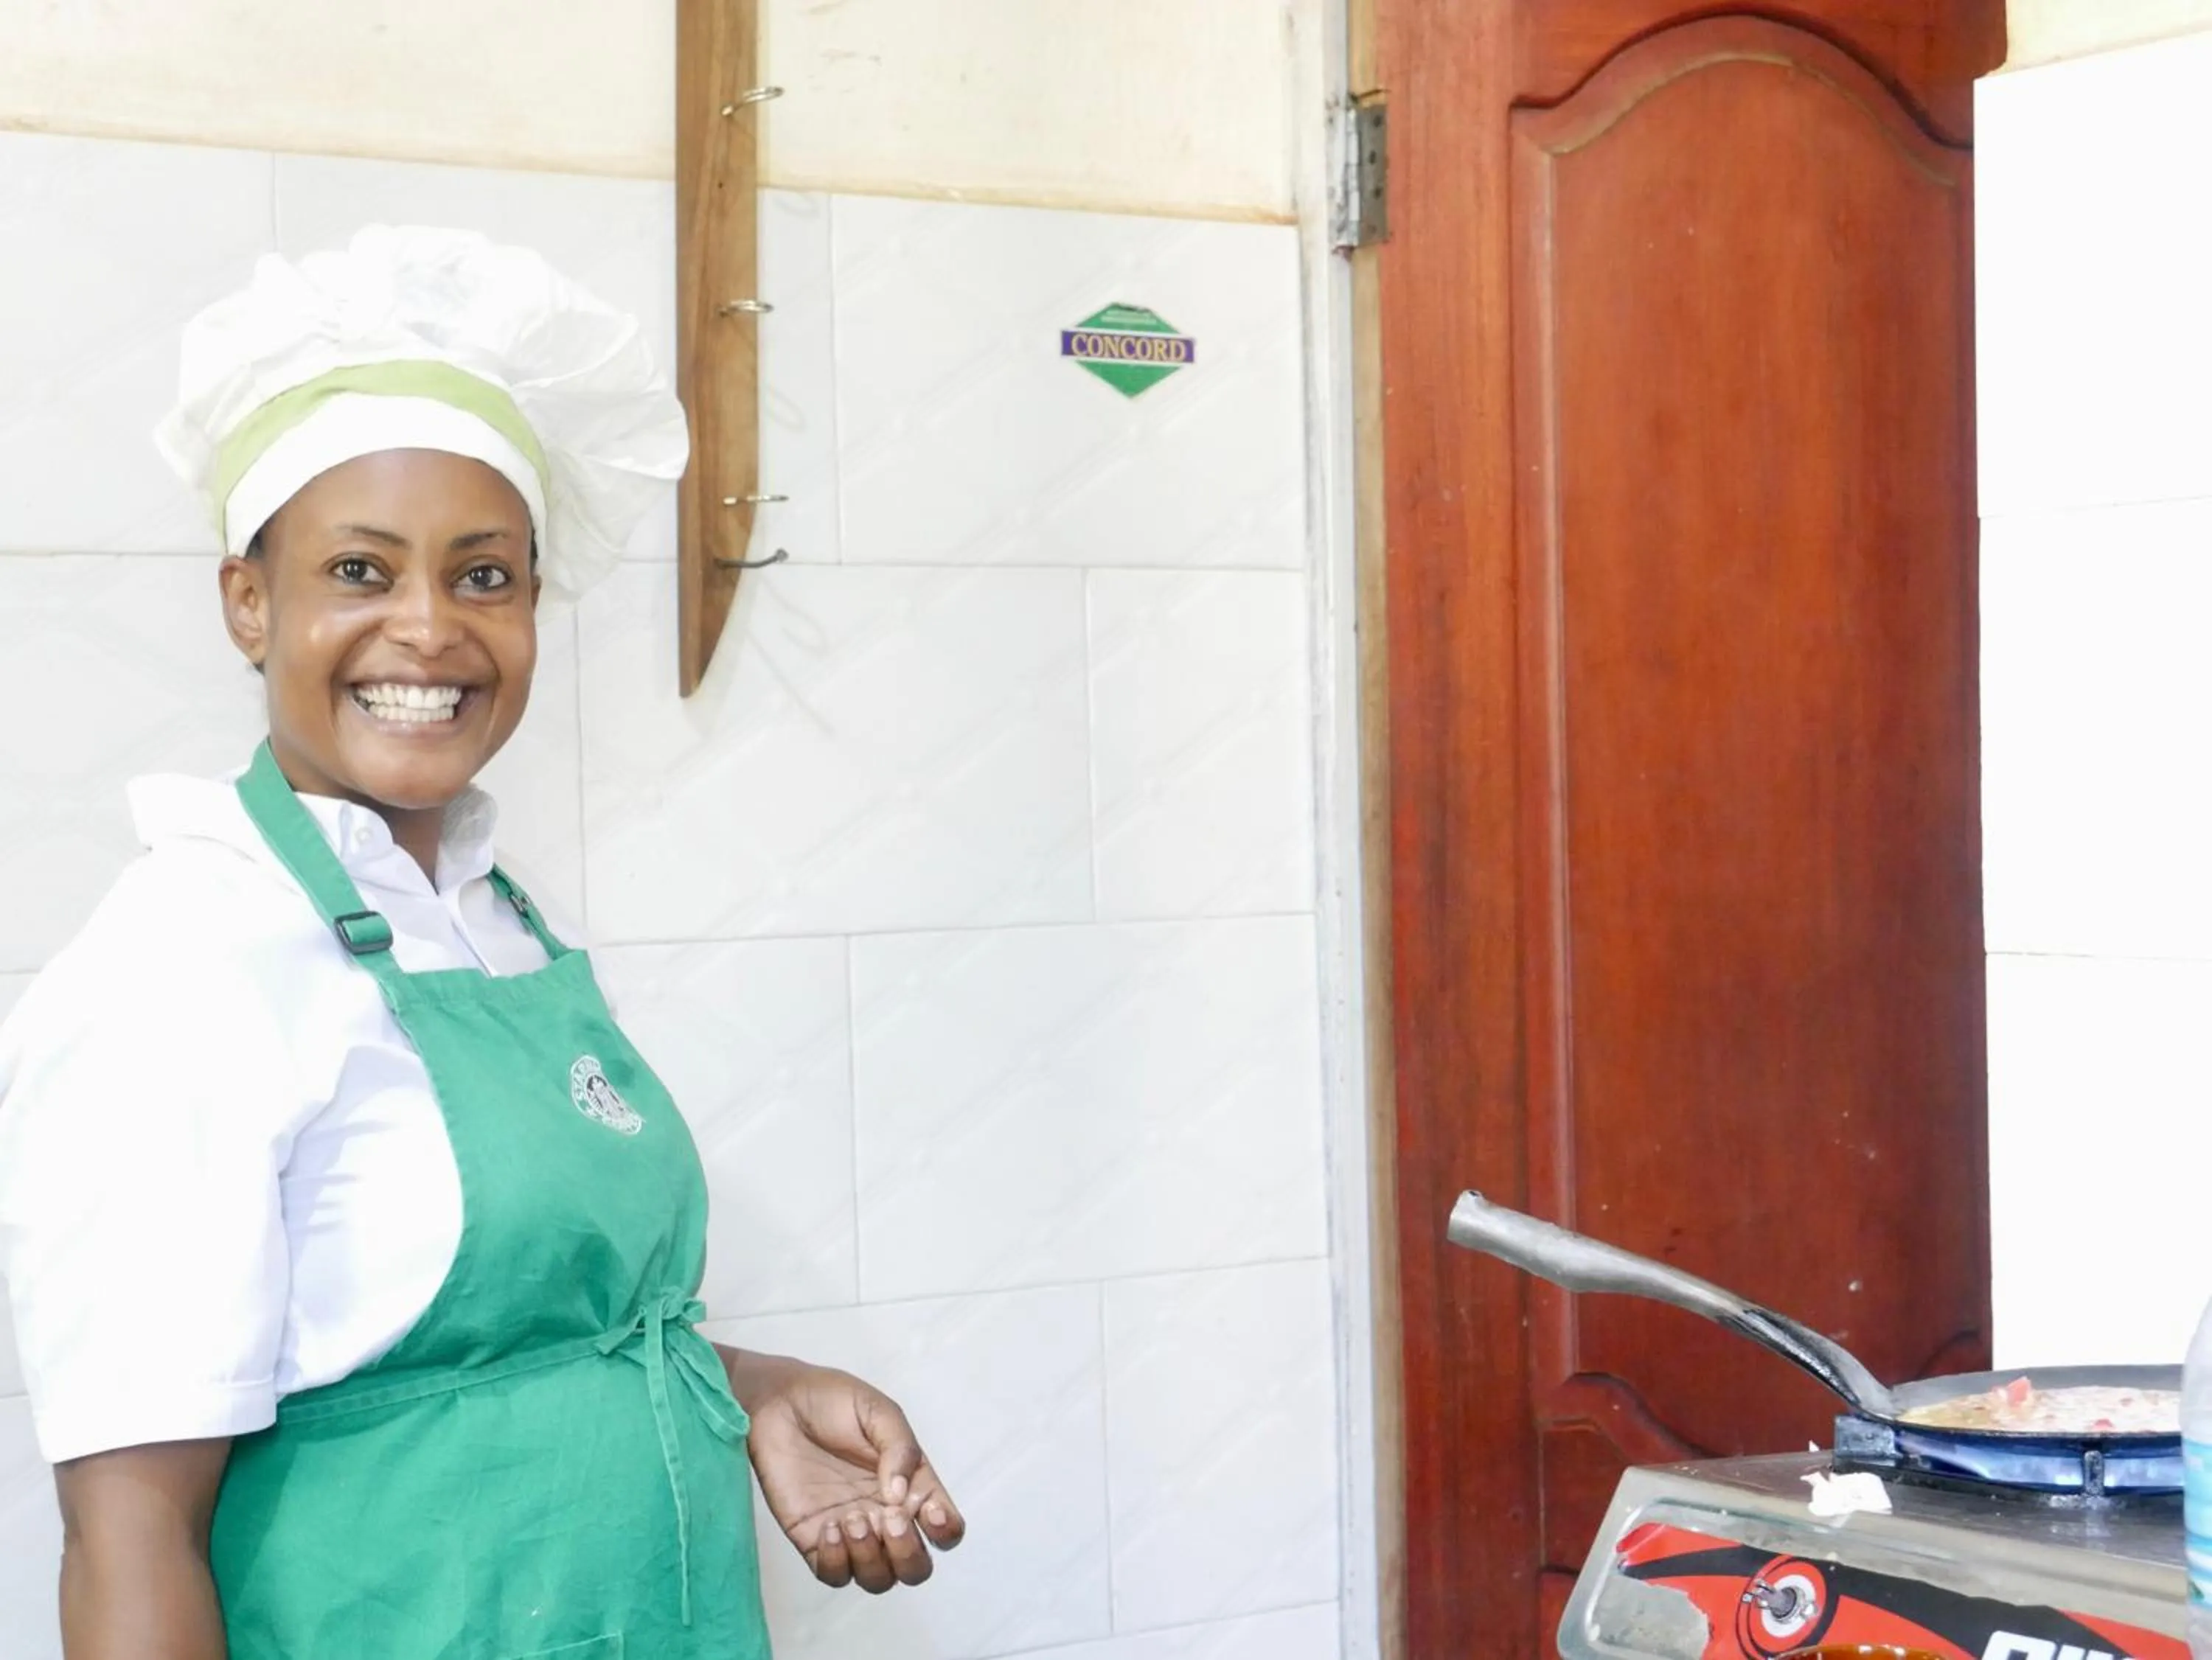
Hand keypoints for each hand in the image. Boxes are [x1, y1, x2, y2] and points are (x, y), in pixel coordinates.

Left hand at [722, 1349, 965, 1592]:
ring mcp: (851, 1533)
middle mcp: (885, 1517)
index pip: (944, 1527)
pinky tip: (829, 1528)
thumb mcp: (878, 1411)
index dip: (944, 1529)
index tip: (927, 1511)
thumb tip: (901, 1496)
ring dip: (871, 1559)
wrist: (777, 1402)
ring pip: (878, 1579)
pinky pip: (834, 1575)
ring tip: (851, 1519)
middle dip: (908, 1554)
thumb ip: (899, 1448)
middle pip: (915, 1567)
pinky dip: (838, 1562)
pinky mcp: (814, 1541)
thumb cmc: (832, 1401)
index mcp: (911, 1487)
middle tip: (886, 1519)